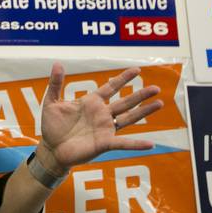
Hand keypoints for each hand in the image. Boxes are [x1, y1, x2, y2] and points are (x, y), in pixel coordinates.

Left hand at [36, 63, 162, 172]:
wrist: (51, 149)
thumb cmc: (52, 127)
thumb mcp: (51, 102)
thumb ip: (55, 83)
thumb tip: (57, 63)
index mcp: (91, 103)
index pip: (111, 87)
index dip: (123, 78)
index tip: (137, 70)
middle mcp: (102, 114)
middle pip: (125, 101)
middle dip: (140, 95)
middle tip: (156, 88)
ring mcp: (105, 129)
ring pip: (129, 118)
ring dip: (144, 111)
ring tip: (159, 103)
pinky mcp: (104, 143)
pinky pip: (123, 143)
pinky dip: (136, 143)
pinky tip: (150, 143)